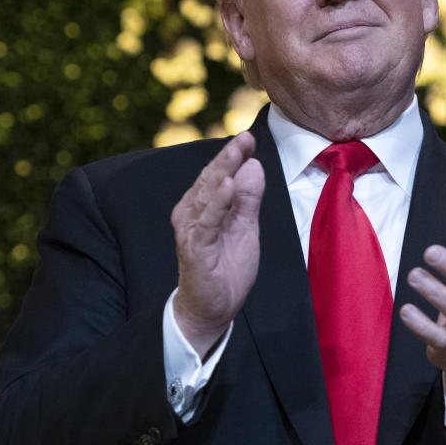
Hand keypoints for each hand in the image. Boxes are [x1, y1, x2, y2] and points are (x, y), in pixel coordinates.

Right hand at [170, 131, 264, 357]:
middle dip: (228, 157)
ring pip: (207, 196)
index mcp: (203, 205)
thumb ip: (249, 198)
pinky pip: (206, 223)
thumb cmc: (226, 266)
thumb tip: (253, 164)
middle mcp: (192, 213)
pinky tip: (228, 188)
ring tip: (236, 155)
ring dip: (221, 173)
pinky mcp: (195, 249)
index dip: (233, 154)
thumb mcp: (246, 227)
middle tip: (244, 138)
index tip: (248, 136)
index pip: (218, 174)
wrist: (213, 308)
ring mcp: (192, 230)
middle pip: (211, 179)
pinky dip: (216, 204)